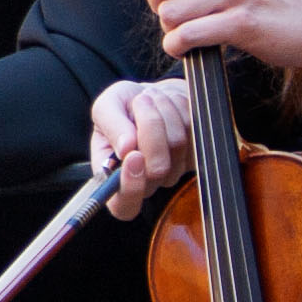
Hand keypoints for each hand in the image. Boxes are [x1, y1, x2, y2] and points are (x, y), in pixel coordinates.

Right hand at [86, 79, 190, 218]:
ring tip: (152, 98)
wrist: (151, 96)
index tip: (134, 156)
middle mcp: (147, 182)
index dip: (131, 186)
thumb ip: (110, 124)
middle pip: (157, 168)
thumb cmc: (123, 106)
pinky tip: (168, 104)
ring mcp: (174, 171)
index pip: (125, 205)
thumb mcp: (106, 106)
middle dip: (150, 125)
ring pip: (177, 143)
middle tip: (140, 100)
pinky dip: (180, 108)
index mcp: (115, 179)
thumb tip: (126, 147)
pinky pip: (194, 131)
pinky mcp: (196, 154)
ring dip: (165, 110)